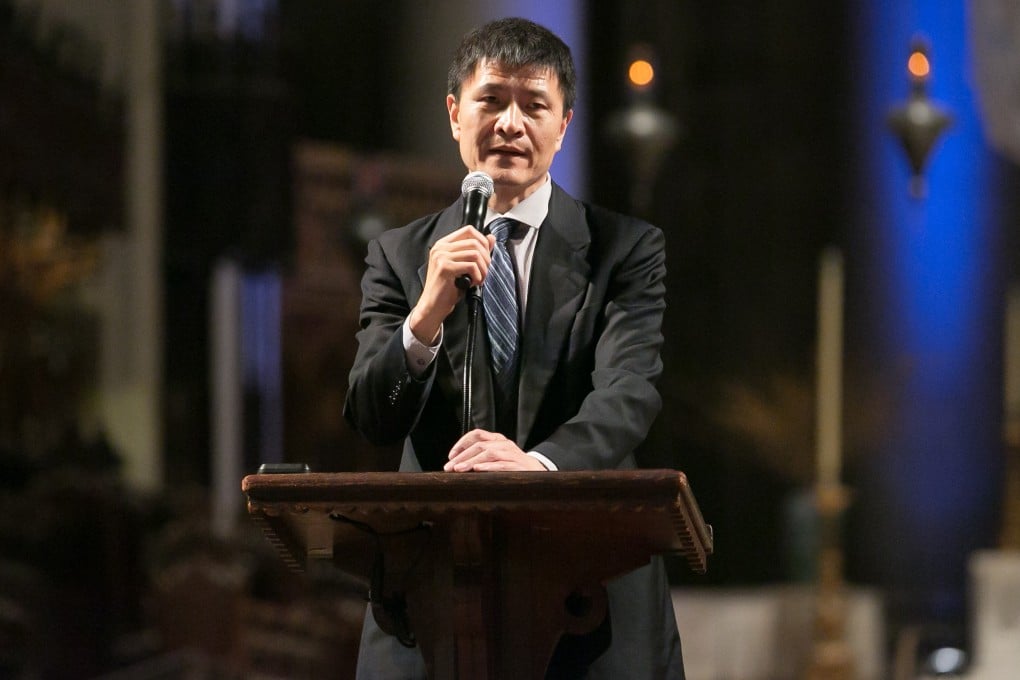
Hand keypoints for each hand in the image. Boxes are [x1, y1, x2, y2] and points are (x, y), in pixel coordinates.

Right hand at [409, 226, 494, 343]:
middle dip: (486, 259)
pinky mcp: (444, 268)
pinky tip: (472, 283)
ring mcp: (441, 256)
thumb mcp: (464, 267)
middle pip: (474, 242)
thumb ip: (476, 251)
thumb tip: (491, 237)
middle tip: (484, 272)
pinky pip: (471, 266)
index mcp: (444, 244)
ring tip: (479, 279)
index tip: (486, 256)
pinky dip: (478, 276)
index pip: (469, 230)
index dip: (483, 241)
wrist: (433, 306)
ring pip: (475, 254)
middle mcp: (441, 247)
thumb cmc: (448, 288)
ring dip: (483, 269)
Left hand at [444, 429, 546, 471]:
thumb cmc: (513, 466)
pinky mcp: (519, 466)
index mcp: (498, 440)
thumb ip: (481, 456)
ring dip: (472, 461)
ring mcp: (512, 454)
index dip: (462, 443)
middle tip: (450, 467)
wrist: (538, 473)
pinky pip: (502, 464)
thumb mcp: (497, 457)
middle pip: (480, 445)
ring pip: (489, 452)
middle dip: (462, 456)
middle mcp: (505, 444)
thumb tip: (457, 463)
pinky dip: (489, 466)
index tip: (450, 456)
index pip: (477, 434)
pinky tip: (478, 469)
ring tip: (460, 469)